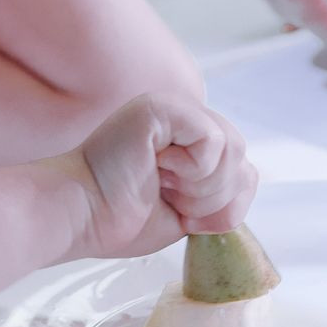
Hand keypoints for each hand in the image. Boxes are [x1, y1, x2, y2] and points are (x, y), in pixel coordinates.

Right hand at [58, 93, 257, 262]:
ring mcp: (171, 108)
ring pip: (232, 147)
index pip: (240, 164)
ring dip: (202, 186)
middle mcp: (179, 116)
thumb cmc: (116, 218)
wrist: (79, 216)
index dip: (223, 202)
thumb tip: (247, 180)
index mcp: (183, 137)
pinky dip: (194, 170)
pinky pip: (213, 139)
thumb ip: (218, 193)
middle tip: (169, 198)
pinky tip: (159, 170)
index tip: (180, 211)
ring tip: (163, 186)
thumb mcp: (187, 211)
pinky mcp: (162, 108)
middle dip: (213, 196)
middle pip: (241, 155)